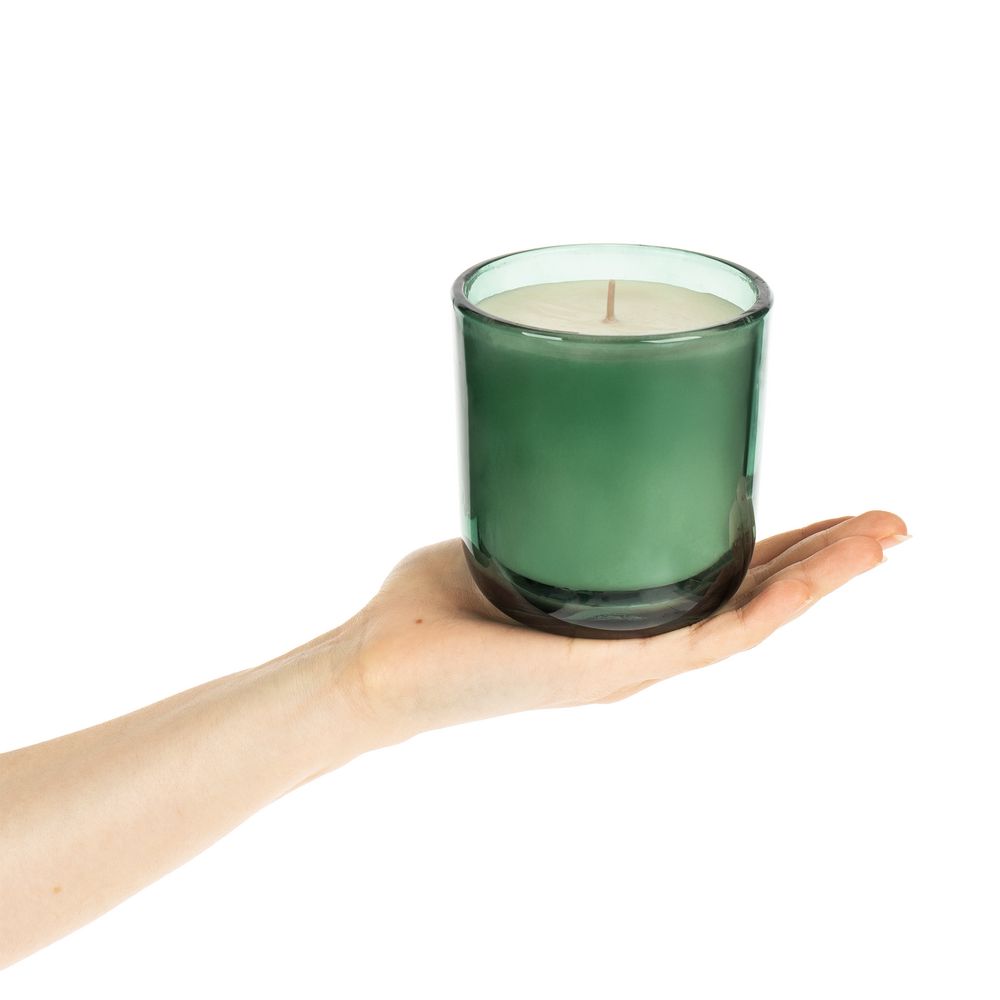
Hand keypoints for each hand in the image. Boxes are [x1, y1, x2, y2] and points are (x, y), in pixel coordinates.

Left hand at [340, 510, 908, 746]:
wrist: (373, 669)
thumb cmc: (427, 612)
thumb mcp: (507, 541)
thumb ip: (545, 509)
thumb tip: (561, 457)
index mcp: (620, 617)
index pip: (719, 580)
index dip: (785, 551)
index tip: (836, 514)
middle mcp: (637, 646)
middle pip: (752, 601)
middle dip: (826, 561)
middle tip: (891, 522)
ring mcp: (628, 665)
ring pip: (748, 623)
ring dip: (820, 582)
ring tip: (882, 540)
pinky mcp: (605, 673)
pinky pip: (706, 642)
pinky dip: (768, 611)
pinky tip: (815, 583)